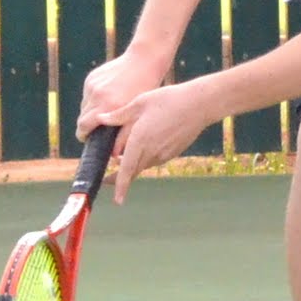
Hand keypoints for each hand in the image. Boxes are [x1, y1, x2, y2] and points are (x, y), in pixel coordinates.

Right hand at [76, 49, 167, 141]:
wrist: (143, 61)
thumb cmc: (145, 89)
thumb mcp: (137, 112)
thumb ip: (123, 132)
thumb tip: (114, 155)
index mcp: (108, 106)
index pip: (83, 127)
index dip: (83, 136)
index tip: (87, 139)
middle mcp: (97, 96)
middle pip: (81, 117)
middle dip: (86, 126)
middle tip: (96, 130)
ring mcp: (92, 86)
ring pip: (84, 106)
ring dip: (91, 111)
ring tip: (106, 111)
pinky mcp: (91, 78)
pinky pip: (88, 94)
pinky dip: (94, 99)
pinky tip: (109, 96)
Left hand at [97, 81, 217, 202]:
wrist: (199, 105)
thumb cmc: (169, 100)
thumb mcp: (140, 103)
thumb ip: (119, 115)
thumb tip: (100, 120)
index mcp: (140, 139)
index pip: (127, 169)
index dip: (120, 185)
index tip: (117, 200)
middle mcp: (152, 151)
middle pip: (133, 171)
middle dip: (121, 178)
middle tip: (108, 180)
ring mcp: (164, 154)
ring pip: (143, 165)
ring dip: (133, 164)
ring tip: (123, 153)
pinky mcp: (172, 153)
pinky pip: (154, 159)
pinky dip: (145, 157)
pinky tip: (145, 145)